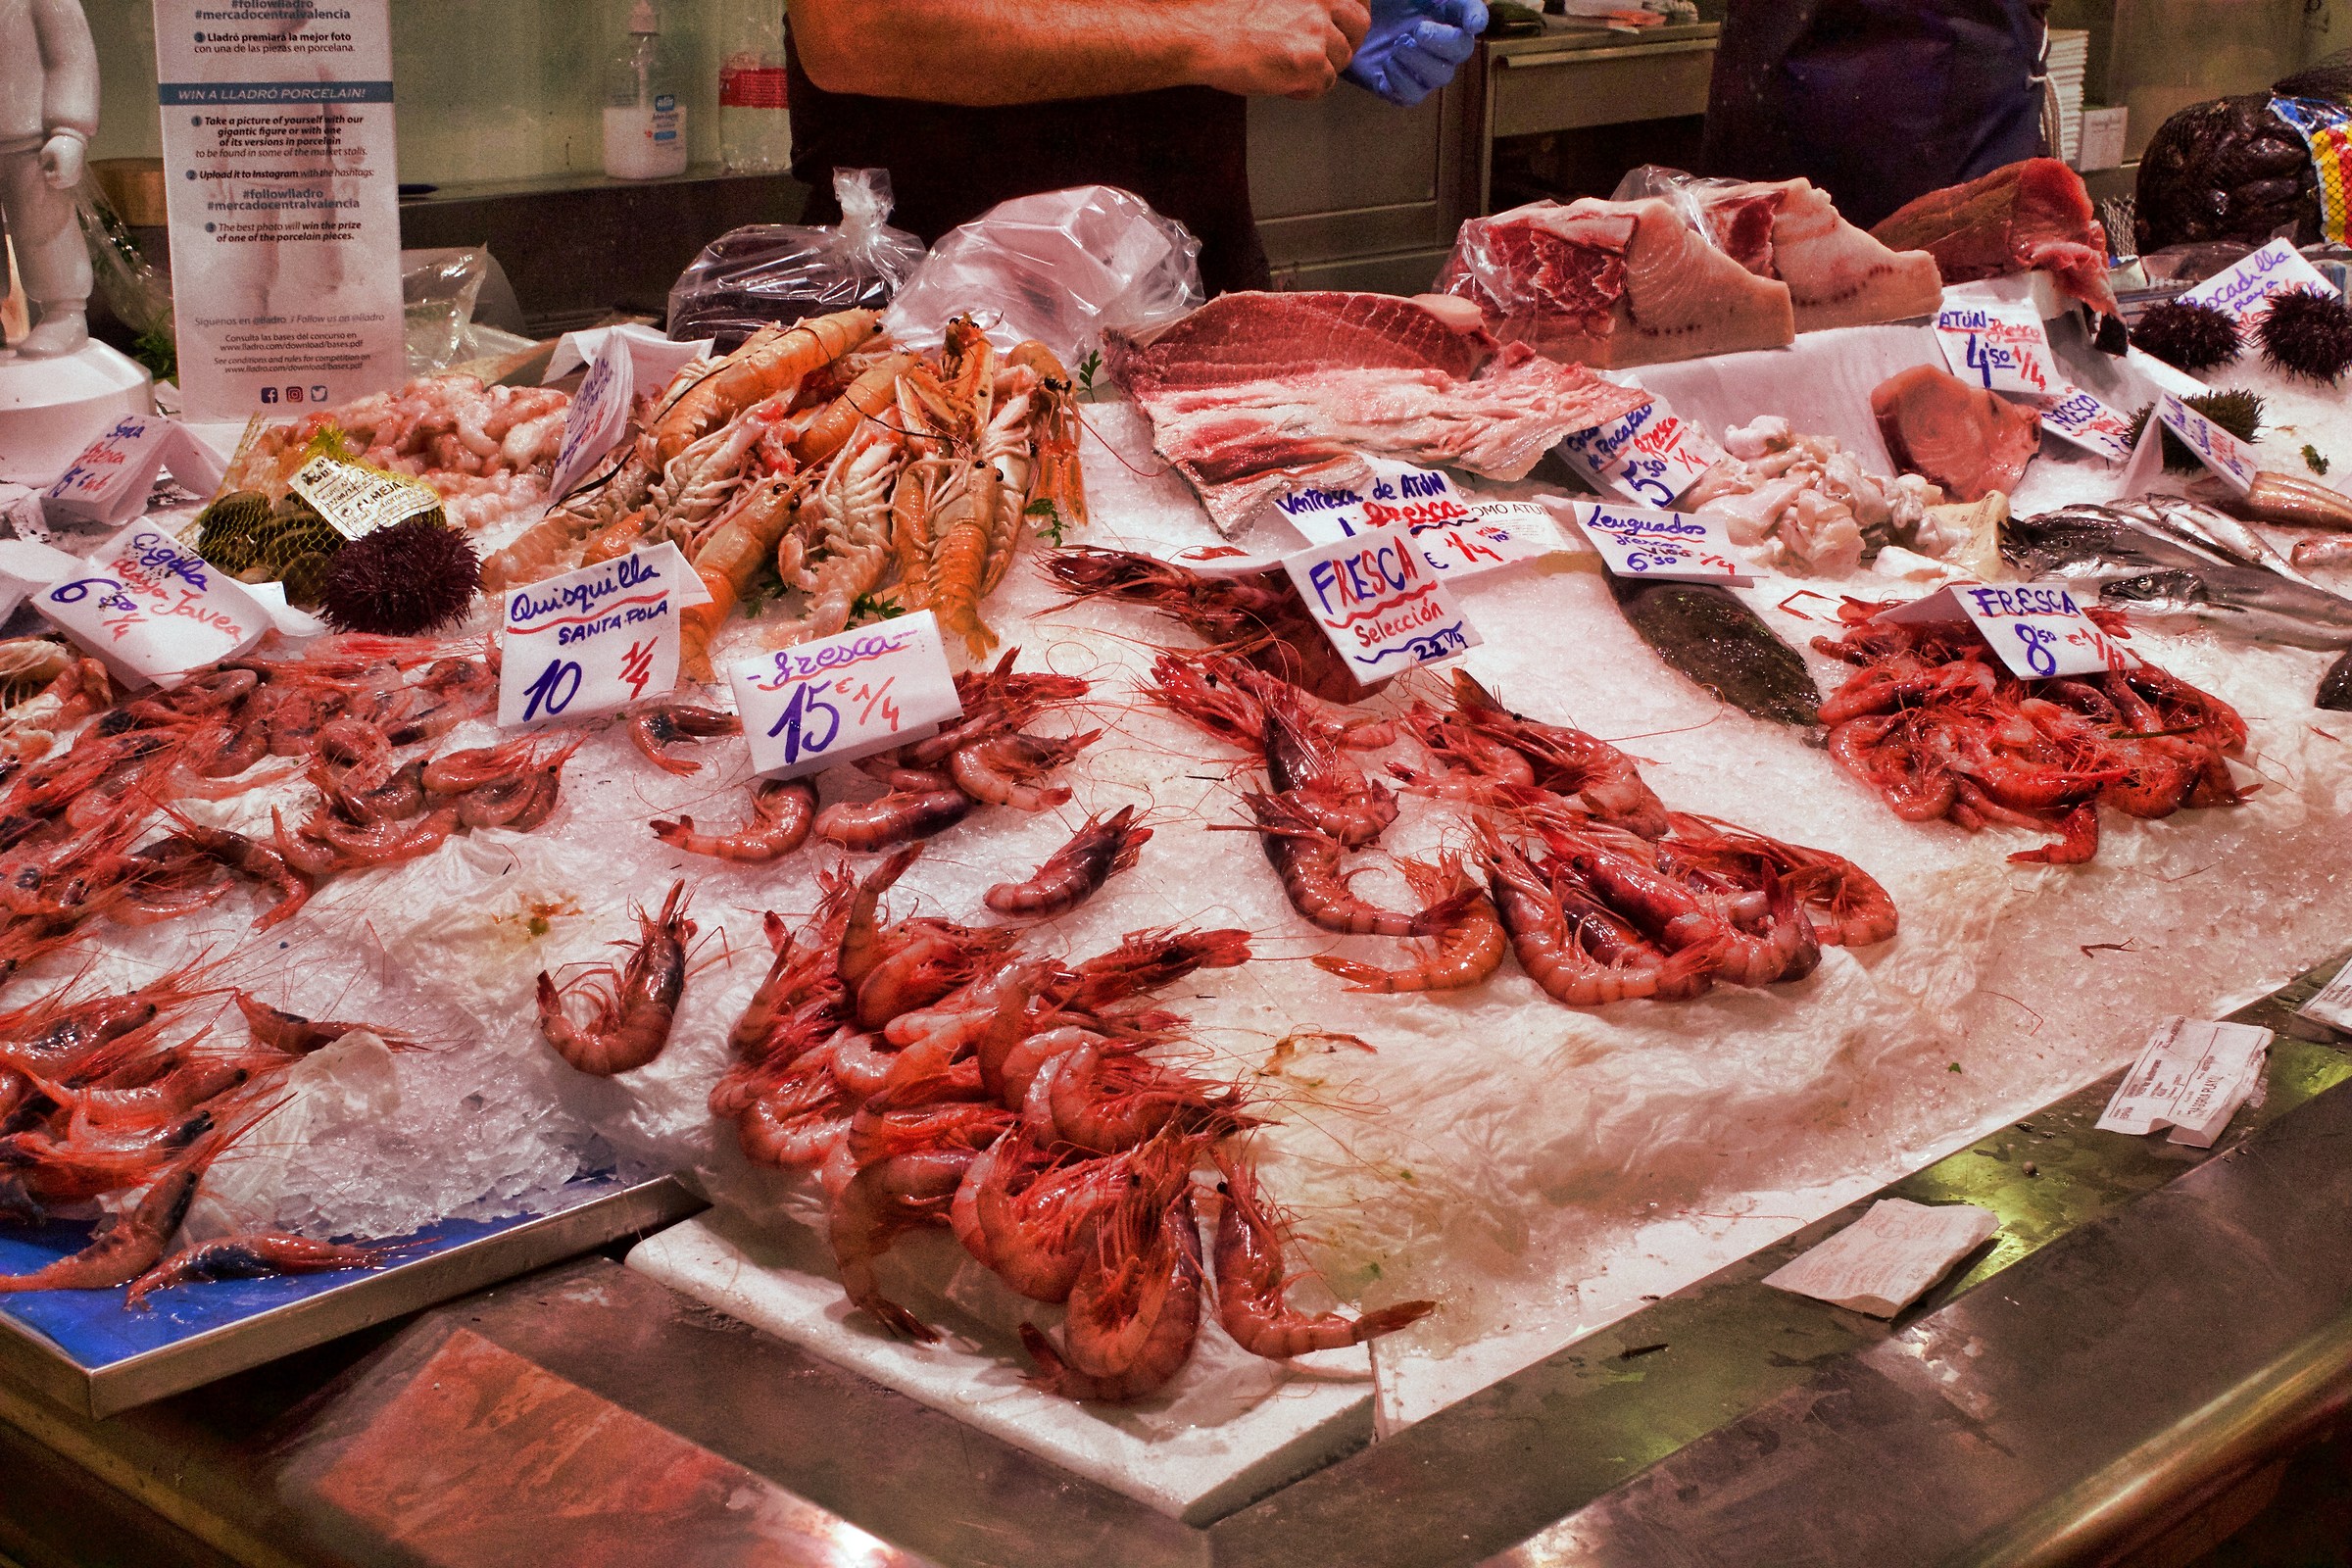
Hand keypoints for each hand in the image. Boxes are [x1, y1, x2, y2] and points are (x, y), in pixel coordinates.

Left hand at [39, 132, 84, 190]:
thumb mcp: (44, 152)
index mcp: (62, 176)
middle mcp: (70, 180)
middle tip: (51, 165)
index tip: (47, 163)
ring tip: (57, 166)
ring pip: (63, 184)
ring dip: (58, 177)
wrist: (74, 141)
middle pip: (56, 184)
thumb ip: (41, 162)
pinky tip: (63, 167)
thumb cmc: (59, 146)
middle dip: (52, 177)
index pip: (49, 180)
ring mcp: (76, 178)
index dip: (45, 172)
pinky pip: (69, 181)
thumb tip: (41, 167)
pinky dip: (64, 176)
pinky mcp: (79, 175)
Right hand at [1186, 0, 1370, 99]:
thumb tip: (1322, 19)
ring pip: (1341, 59)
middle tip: (1325, 54)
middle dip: (1346, 42)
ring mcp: (1319, 31)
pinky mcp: (1311, 62)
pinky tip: (1283, 82)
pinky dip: (1306, 89)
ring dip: (1321, 68)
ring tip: (1289, 69)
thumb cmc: (1223, 14)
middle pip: (1359, 24)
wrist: (1202, 35)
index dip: (1353, 12)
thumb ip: (1302, 3)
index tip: (1347, 23)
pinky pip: (1324, 85)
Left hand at [1342, 0, 1485, 106]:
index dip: (1476, 17)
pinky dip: (1402, 83)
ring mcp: (1415, 66)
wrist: (1334, 19)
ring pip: (1439, 76)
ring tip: (1397, 47)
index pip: (1472, 12)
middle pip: (1461, 51)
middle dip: (1443, 43)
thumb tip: (1461, 12)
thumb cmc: (1371, 1)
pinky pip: (1411, 96)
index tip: (1472, 23)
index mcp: (1440, 10)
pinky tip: (1387, 65)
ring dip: (1420, 63)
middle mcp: (1434, 40)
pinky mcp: (1393, 85)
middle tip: (1417, 32)